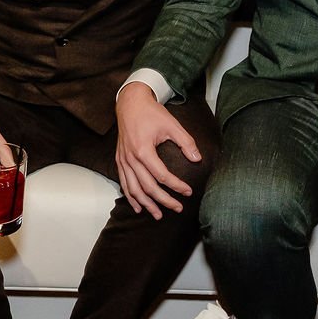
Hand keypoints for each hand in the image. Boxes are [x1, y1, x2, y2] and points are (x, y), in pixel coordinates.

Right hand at [114, 81, 201, 220]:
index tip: (188, 192)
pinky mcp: (119, 160)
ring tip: (158, 215)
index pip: (162, 175)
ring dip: (146, 204)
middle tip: (178, 208)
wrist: (130, 103)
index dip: (176, 185)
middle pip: (147, 187)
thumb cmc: (151, 113)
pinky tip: (138, 207)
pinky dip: (130, 197)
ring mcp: (123, 160)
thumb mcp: (172, 125)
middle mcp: (131, 158)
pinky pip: (124, 183)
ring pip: (133, 189)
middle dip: (163, 200)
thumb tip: (198, 159)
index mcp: (143, 150)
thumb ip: (186, 142)